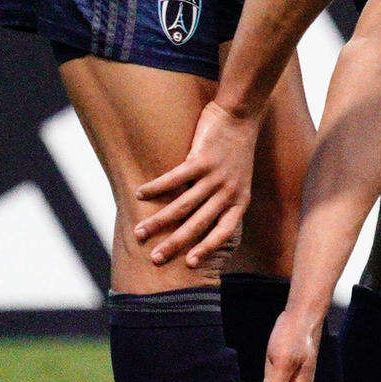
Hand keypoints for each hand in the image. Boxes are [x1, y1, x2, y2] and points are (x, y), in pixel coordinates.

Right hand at [134, 100, 258, 265]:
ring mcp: (216, 176)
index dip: (206, 249)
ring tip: (139, 232)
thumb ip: (222, 200)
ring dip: (159, 221)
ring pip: (183, 205)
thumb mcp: (238, 180)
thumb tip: (198, 221)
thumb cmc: (235, 150)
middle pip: (198, 224)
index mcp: (239, 200)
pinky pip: (174, 178)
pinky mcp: (202, 159)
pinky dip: (156, 188)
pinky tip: (139, 194)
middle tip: (155, 259)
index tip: (189, 264)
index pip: (223, 232)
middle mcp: (228, 191)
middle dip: (175, 244)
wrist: (241, 116)